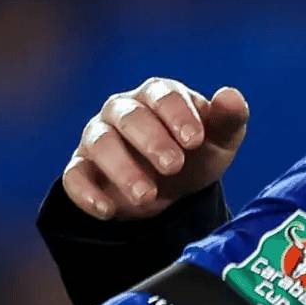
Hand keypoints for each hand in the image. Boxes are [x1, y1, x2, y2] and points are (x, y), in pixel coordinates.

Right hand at [61, 78, 249, 220]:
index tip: (195, 141)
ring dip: (123, 169)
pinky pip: (73, 176)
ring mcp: (98, 137)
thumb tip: (231, 95)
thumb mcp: (220, 138)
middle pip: (129, 116)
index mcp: (158, 94)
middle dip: (151, 140)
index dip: (178, 116)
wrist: (174, 186)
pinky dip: (87, 193)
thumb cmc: (197, 152)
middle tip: (174, 166)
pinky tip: (108, 210)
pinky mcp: (81, 168)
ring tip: (147, 195)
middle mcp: (122, 109)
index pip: (164, 95)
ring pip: (101, 144)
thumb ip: (228, 117)